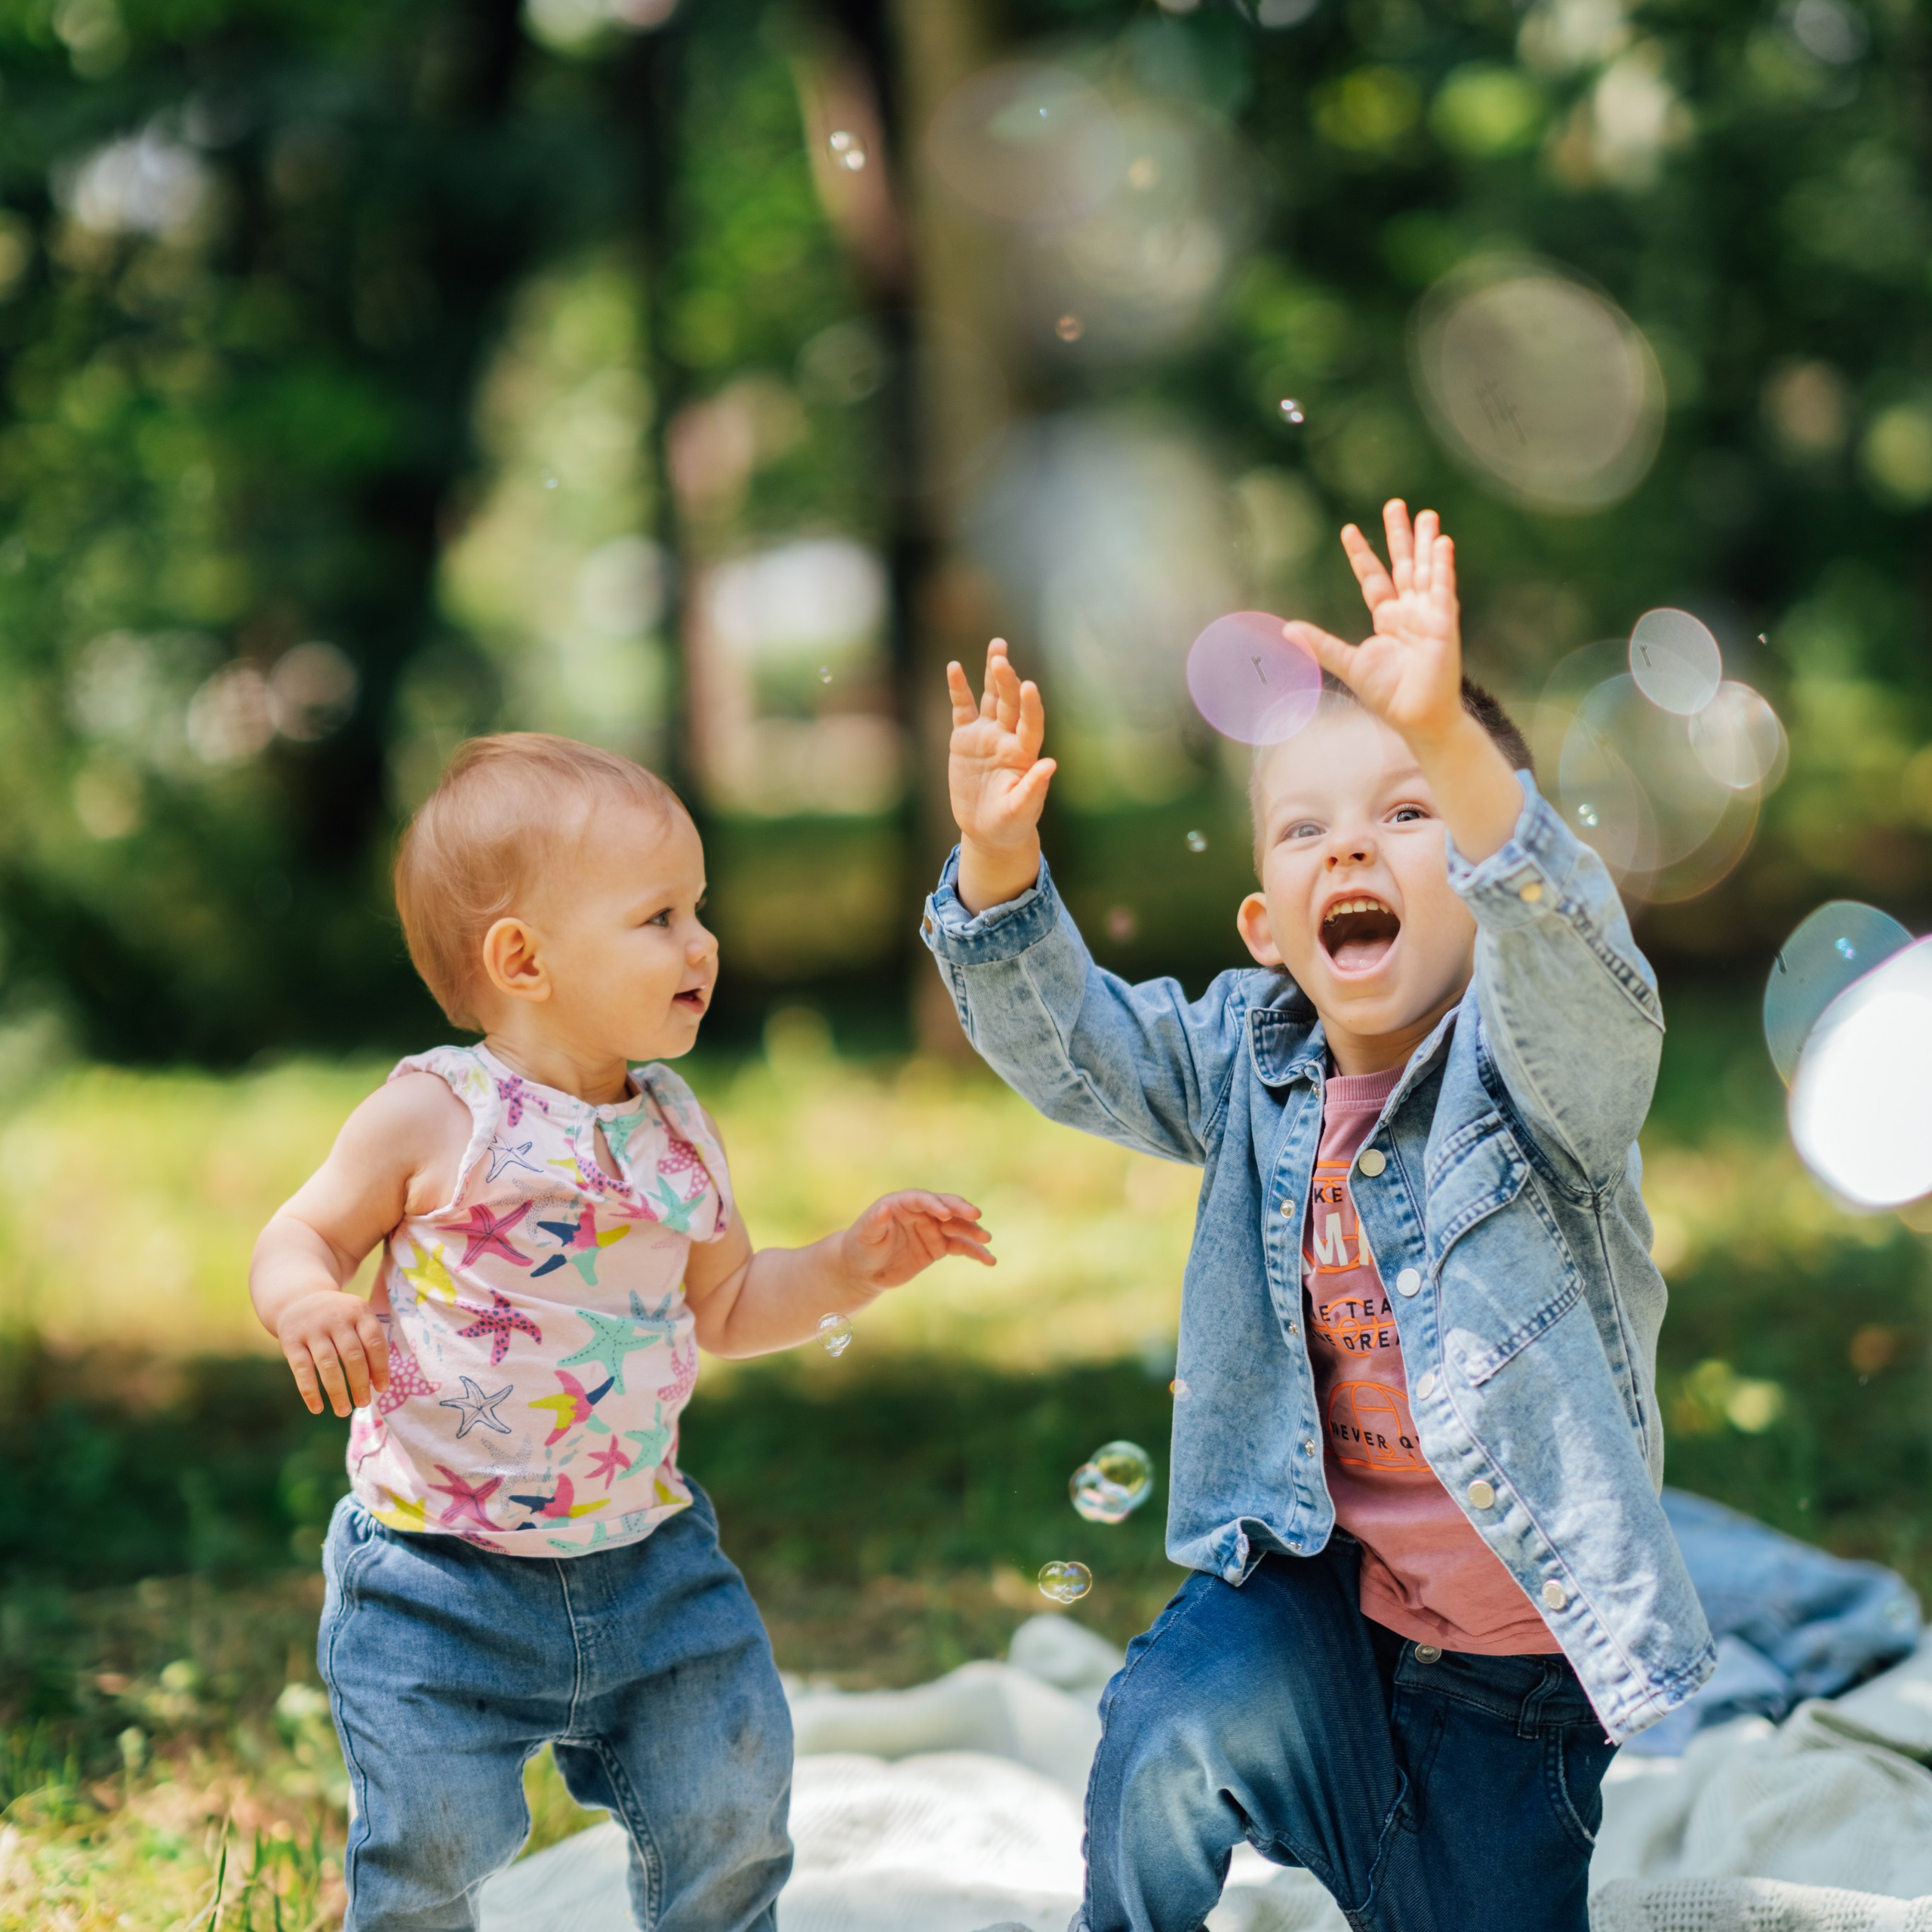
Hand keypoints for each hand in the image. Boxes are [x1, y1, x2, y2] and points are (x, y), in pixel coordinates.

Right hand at [276, 1288, 389, 1416]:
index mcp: (359, 1311)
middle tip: (364, 1403)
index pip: (374, 1342)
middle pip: (353, 1355)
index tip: (382, 1389)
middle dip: (360, 1383)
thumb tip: (378, 1383)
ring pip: (328, 1364)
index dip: (381, 1368)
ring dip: (338, 1391)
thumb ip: (369, 1344)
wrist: (299, 1299)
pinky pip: (302, 1369)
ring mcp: (312, 1328)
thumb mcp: (357, 1319)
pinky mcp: (291, 1340)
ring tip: (344, 1411)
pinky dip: (310, 1392)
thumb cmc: (338, 1319)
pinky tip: (317, 1408)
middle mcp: (336, 1318)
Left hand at [839, 1191, 994, 1293]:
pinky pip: (960, 1247)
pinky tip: (989, 1260)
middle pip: (946, 1207)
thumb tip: (885, 1208)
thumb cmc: (861, 1247)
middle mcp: (922, 1213)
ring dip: (972, 1232)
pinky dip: (975, 1252)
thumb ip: (875, 1222)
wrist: (864, 1270)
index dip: (934, 1204)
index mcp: (903, 1203)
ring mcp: (933, 1229)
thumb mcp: (865, 1235)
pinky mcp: (939, 1247)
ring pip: (957, 1227)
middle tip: (975, 1215)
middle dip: (961, 1210)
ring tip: (986, 1239)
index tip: (944, 1214)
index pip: (922, 1199)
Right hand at [947, 641, 1056, 908]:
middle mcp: (1007, 738)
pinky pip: (962, 709)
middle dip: (1006, 680)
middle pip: (1009, 703)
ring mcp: (986, 735)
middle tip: (1001, 658)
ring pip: (991, 698)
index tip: (1029, 687)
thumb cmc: (1010, 824)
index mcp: (1024, 754)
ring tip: (997, 646)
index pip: (1031, 723)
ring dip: (993, 673)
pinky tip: (954, 667)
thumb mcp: (1021, 811)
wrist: (987, 829)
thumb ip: (1034, 788)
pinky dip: (959, 689)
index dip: (1030, 706)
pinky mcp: (965, 738)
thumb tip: (1050, 764)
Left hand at [1285, 500, 1464, 749]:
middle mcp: (1409, 611)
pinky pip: (1442, 588)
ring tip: (1427, 515)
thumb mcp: (1349, 663)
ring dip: (1427, 543)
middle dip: (1400, 536)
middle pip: (1403, 564)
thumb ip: (1321, 645)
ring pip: (1425, 570)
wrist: (1416, 717)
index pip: (1373, 578)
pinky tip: (1442, 544)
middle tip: (1395, 504)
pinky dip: (1442, 566)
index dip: (1362, 555)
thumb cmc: (1388, 694)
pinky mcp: (1444, 622)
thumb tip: (1286, 629)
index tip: (1348, 530)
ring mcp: (1428, 614)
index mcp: (1388, 618)